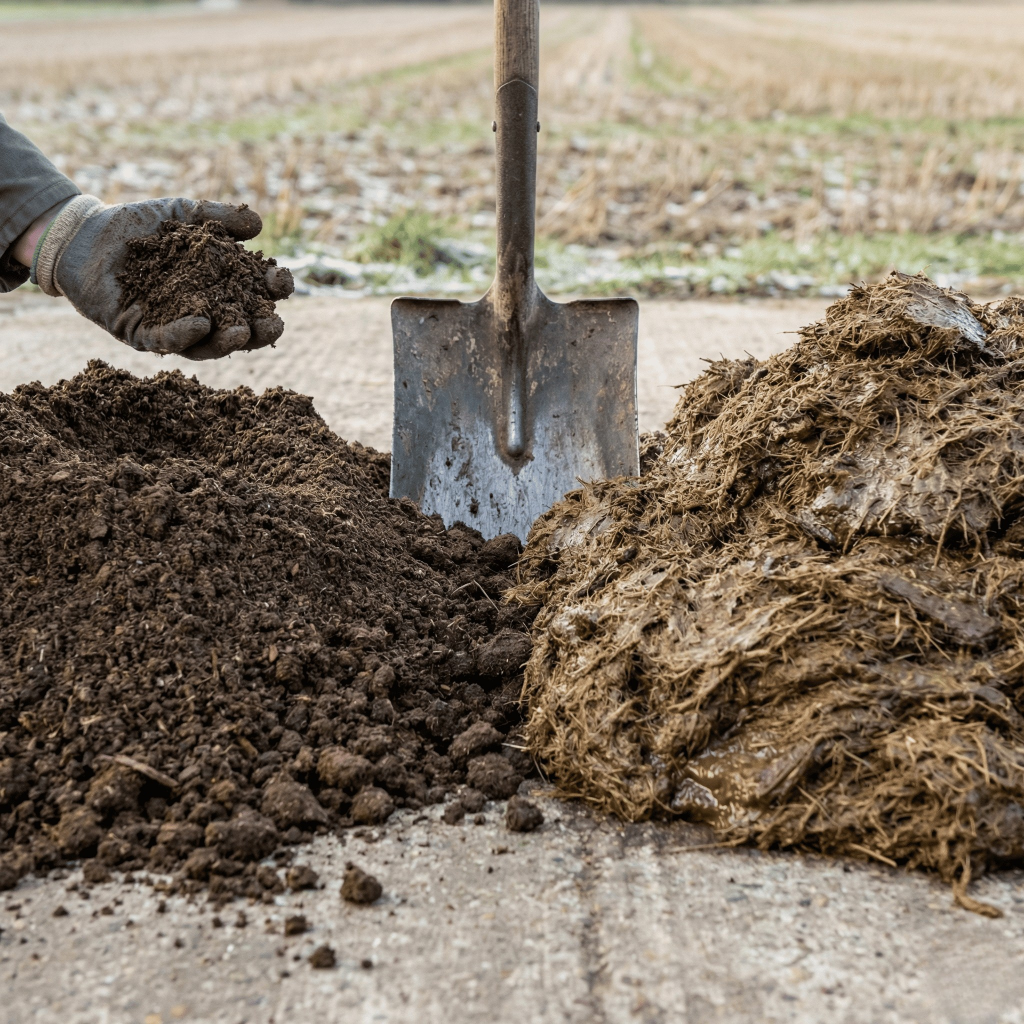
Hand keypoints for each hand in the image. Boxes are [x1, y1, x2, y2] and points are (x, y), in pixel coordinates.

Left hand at [28, 196, 292, 359]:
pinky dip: (184, 334)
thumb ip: (219, 217)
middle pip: (240, 328)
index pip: (257, 294)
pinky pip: (165, 341)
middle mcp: (203, 314)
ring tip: (241, 333)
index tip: (282, 280)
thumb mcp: (185, 215)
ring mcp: (174, 328)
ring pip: (207, 344)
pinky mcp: (141, 335)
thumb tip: (258, 224)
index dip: (274, 289)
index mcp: (221, 287)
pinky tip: (200, 325)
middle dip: (260, 329)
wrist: (88, 235)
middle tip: (273, 324)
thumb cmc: (142, 227)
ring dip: (226, 341)